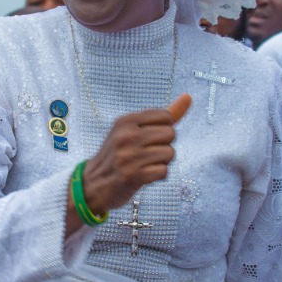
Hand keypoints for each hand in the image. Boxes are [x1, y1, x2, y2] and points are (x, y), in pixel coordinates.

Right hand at [80, 93, 191, 215]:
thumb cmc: (118, 154)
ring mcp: (129, 157)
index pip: (165, 116)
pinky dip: (158, 175)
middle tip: (146, 153)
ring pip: (169, 153)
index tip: (150, 137)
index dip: (164, 128)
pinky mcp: (133, 176)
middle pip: (170, 134)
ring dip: (162, 162)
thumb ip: (162, 115)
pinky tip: (145, 175)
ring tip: (145, 164)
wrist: (93, 185)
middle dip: (164, 146)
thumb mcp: (132, 130)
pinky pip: (164, 171)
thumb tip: (188, 97)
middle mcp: (126, 136)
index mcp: (125, 121)